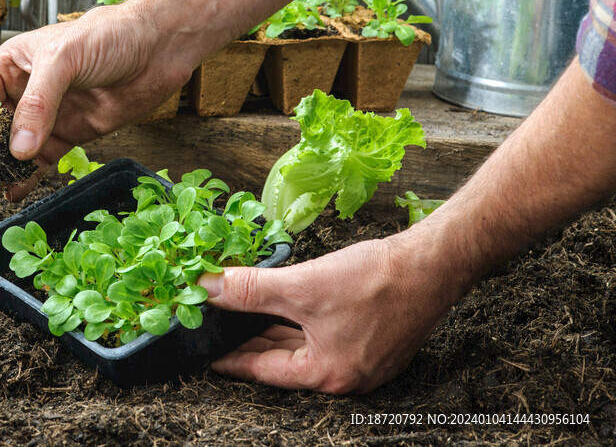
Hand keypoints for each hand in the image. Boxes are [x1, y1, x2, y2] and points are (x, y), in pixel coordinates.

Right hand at [0, 4, 193, 206]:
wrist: (158, 48)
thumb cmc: (110, 35)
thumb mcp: (64, 60)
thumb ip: (38, 103)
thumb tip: (18, 146)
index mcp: (15, 63)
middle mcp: (27, 90)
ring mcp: (49, 115)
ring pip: (15, 149)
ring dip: (0, 172)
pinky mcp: (71, 133)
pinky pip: (42, 160)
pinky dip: (27, 178)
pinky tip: (15, 193)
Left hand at [198, 226, 462, 392]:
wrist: (434, 263)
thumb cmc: (376, 281)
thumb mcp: (302, 286)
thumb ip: (250, 290)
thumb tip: (207, 289)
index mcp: (327, 374)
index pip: (263, 370)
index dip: (230, 358)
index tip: (204, 351)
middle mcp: (345, 375)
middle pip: (282, 360)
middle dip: (249, 341)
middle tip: (216, 328)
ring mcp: (362, 359)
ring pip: (303, 346)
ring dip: (272, 329)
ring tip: (240, 315)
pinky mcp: (372, 339)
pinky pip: (322, 335)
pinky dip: (298, 322)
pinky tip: (281, 305)